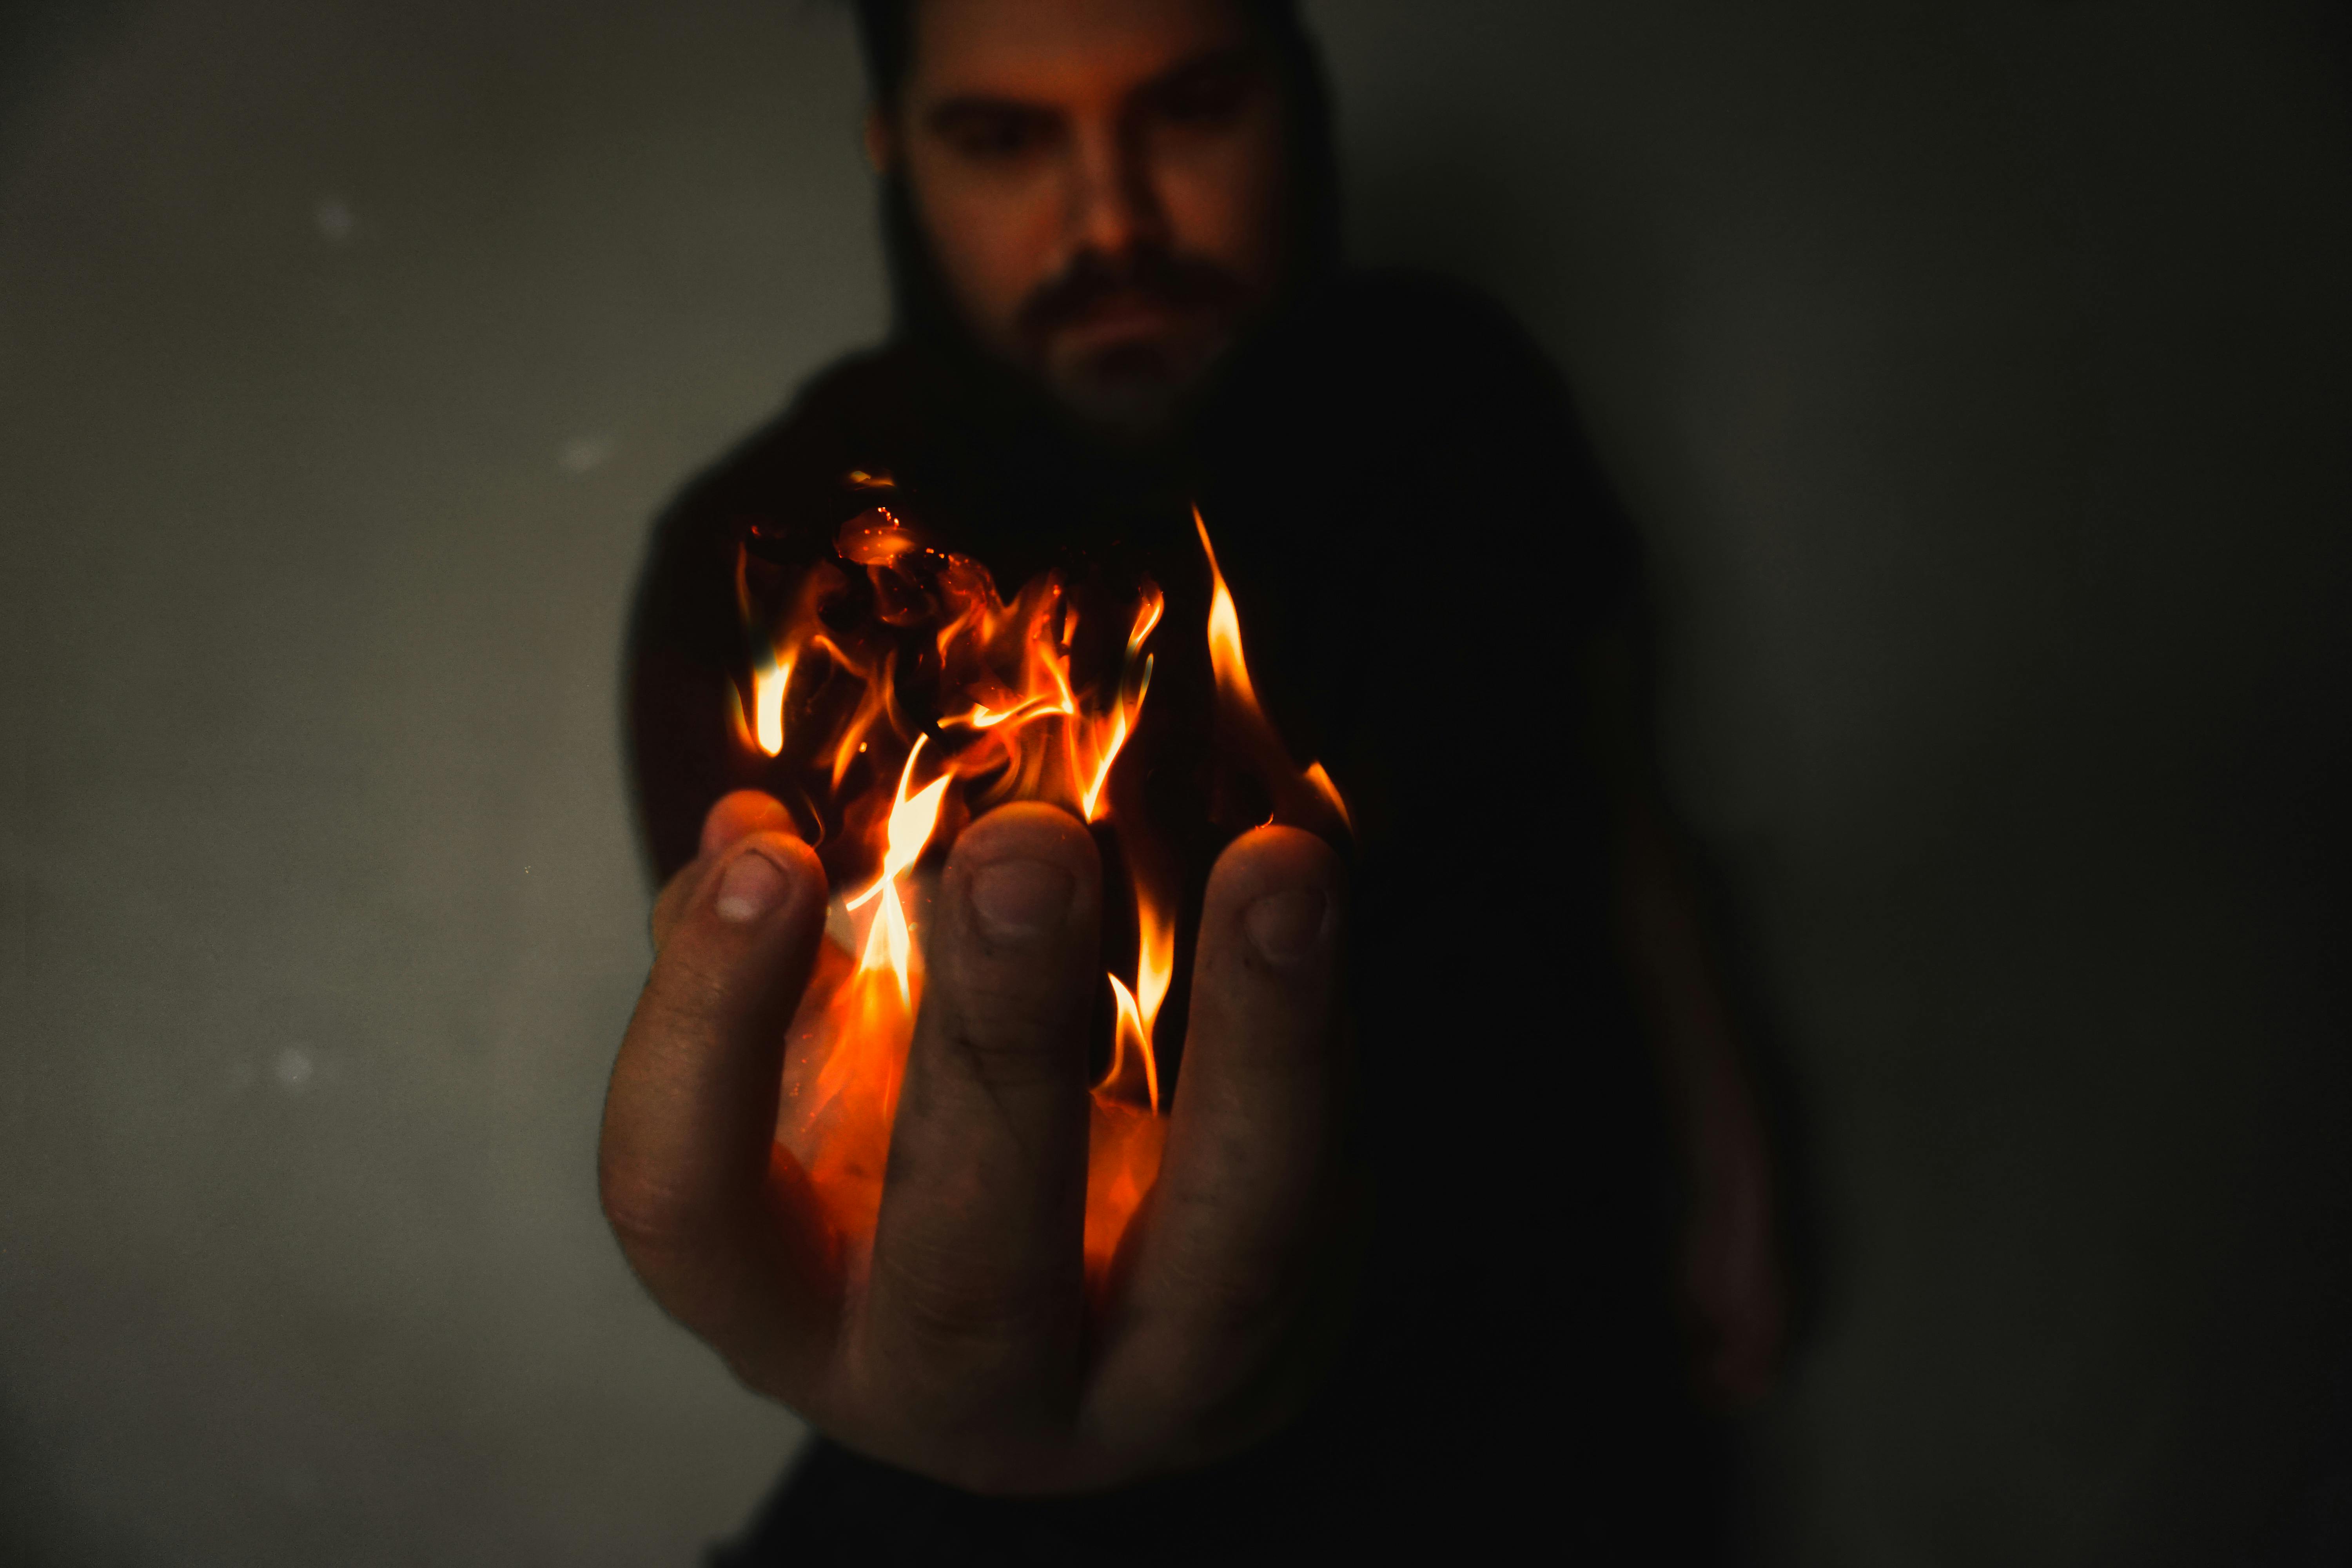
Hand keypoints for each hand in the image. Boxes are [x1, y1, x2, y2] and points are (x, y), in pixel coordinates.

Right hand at [600, 790, 1351, 1493]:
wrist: (1091, 1333)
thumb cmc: (920, 1186)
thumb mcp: (819, 1104)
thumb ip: (781, 979)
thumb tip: (748, 831)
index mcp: (788, 1310)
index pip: (689, 1203)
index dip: (710, 1032)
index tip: (774, 860)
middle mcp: (951, 1386)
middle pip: (965, 1266)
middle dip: (993, 1048)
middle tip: (1024, 850)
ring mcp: (1138, 1391)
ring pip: (1216, 1255)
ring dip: (1254, 1044)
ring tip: (1275, 862)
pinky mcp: (1276, 1344)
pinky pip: (1319, 1198)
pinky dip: (1323, 1036)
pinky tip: (1310, 886)